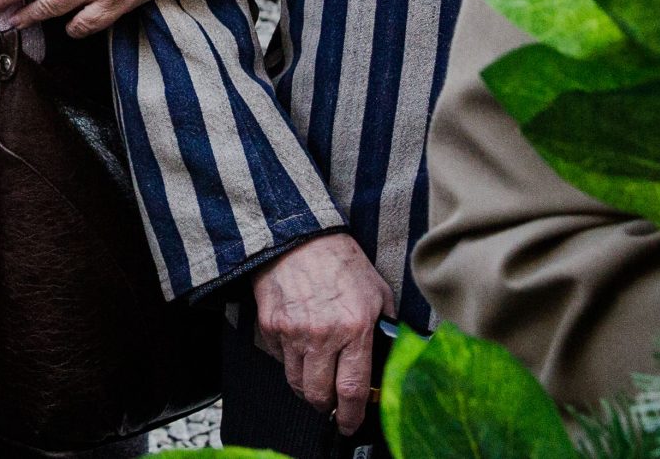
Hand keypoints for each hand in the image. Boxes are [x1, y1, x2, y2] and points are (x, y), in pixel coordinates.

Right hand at [251, 233, 394, 434]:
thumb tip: (388, 361)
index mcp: (354, 328)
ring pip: (296, 382)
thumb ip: (385, 329)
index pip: (352, 390)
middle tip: (332, 403)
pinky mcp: (271, 325)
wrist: (299, 236)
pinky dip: (289, 361)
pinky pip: (279, 360)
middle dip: (326, 406)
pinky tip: (299, 345)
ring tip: (316, 377)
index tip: (351, 424)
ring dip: (307, 387)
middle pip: (319, 395)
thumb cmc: (342, 263)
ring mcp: (292, 331)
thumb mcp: (378, 293)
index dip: (352, 416)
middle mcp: (322, 335)